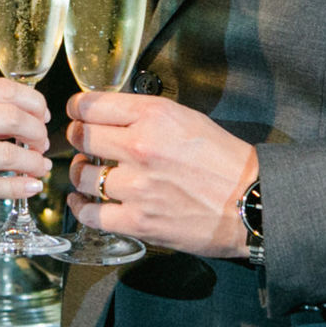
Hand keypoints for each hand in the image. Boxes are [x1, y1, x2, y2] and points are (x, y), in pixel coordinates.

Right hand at [0, 77, 51, 229]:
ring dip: (33, 162)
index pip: (3, 88)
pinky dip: (18, 188)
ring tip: (40, 168)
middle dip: (37, 131)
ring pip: (8, 153)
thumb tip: (15, 118)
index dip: (32, 102)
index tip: (41, 114)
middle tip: (42, 143)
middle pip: (12, 116)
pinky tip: (28, 187)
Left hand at [65, 91, 256, 258]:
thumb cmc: (223, 160)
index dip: (77, 108)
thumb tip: (111, 115)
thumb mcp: (186, 118)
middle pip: (81, 137)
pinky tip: (83, 202)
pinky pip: (90, 214)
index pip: (93, 105)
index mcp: (154, 115)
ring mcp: (136, 186)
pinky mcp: (138, 221)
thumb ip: (146, 115)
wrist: (249, 201)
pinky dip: (81, 207)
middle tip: (80, 141)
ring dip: (80, 172)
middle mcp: (140, 146)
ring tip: (86, 172)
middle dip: (77, 137)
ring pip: (81, 175)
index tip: (76, 111)